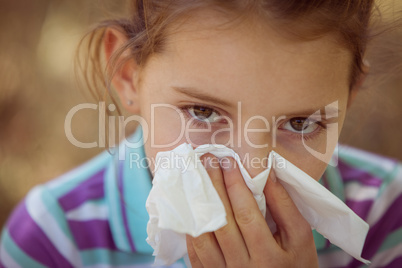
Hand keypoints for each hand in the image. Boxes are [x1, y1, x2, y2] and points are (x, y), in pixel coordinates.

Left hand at [186, 154, 317, 267]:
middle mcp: (242, 267)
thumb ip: (285, 206)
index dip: (235, 185)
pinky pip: (195, 250)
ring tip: (196, 177)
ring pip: (203, 235)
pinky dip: (192, 225)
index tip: (228, 160)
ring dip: (197, 202)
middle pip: (222, 221)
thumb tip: (267, 174)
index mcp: (269, 257)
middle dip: (213, 186)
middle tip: (208, 160)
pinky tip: (192, 204)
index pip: (246, 214)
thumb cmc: (295, 265)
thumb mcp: (300, 238)